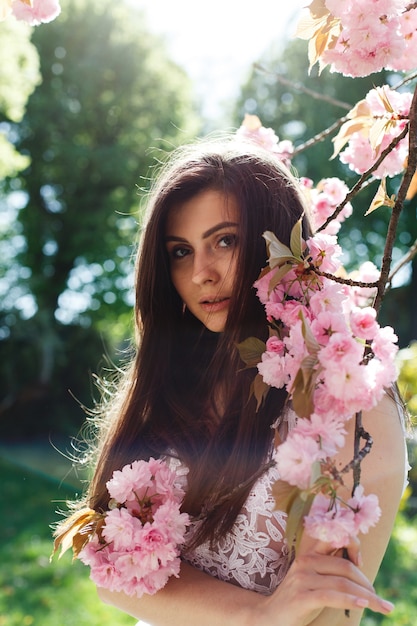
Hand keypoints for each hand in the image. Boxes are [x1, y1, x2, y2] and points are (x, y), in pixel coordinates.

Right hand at [255, 539, 393, 625]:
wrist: (270, 616)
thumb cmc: (297, 598)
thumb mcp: (313, 578)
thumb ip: (330, 568)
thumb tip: (357, 563)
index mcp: (310, 554)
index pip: (335, 538)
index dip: (353, 544)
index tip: (362, 562)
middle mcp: (306, 562)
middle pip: (345, 566)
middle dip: (366, 583)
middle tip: (379, 598)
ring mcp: (302, 578)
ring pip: (342, 583)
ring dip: (366, 596)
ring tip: (380, 606)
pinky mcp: (301, 597)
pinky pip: (331, 596)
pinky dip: (350, 600)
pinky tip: (363, 605)